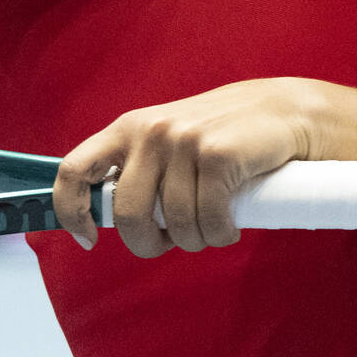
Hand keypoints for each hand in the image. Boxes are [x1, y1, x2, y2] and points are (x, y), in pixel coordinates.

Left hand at [54, 79, 319, 257]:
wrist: (285, 113)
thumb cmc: (224, 137)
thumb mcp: (170, 143)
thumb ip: (141, 170)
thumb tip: (109, 219)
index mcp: (129, 129)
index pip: (73, 169)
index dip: (71, 212)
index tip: (89, 239)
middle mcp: (150, 132)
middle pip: (128, 214)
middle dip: (148, 244)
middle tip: (170, 243)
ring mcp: (184, 141)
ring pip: (176, 223)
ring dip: (196, 239)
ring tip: (212, 226)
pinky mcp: (218, 154)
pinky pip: (210, 220)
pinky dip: (222, 234)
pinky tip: (230, 225)